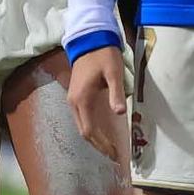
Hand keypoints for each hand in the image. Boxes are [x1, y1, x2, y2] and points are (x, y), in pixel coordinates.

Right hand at [67, 46, 128, 162]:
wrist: (89, 39)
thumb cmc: (103, 55)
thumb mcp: (113, 73)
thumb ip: (115, 93)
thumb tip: (120, 114)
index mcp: (82, 99)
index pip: (89, 130)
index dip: (101, 144)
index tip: (114, 154)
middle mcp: (74, 102)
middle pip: (84, 132)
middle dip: (99, 145)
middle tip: (114, 155)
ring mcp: (73, 99)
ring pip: (82, 125)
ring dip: (95, 138)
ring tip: (110, 146)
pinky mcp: (76, 95)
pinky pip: (82, 118)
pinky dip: (92, 128)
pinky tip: (103, 131)